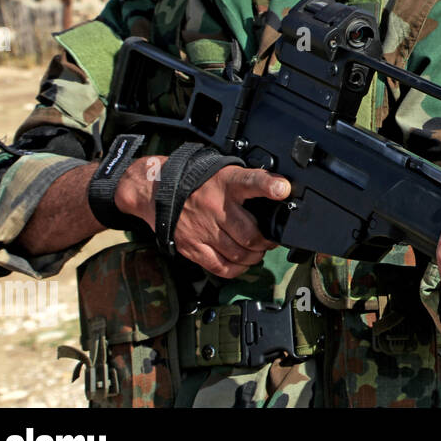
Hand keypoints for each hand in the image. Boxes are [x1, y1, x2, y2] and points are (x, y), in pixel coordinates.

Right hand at [117, 156, 283, 277]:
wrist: (156, 190)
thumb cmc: (199, 181)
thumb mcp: (225, 172)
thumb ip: (251, 182)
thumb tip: (282, 192)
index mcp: (227, 183)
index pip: (251, 181)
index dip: (269, 185)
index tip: (283, 189)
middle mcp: (215, 207)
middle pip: (250, 233)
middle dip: (266, 242)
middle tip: (270, 241)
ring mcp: (203, 229)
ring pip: (239, 253)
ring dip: (254, 256)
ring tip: (257, 251)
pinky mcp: (192, 246)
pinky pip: (220, 266)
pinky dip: (237, 268)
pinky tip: (242, 263)